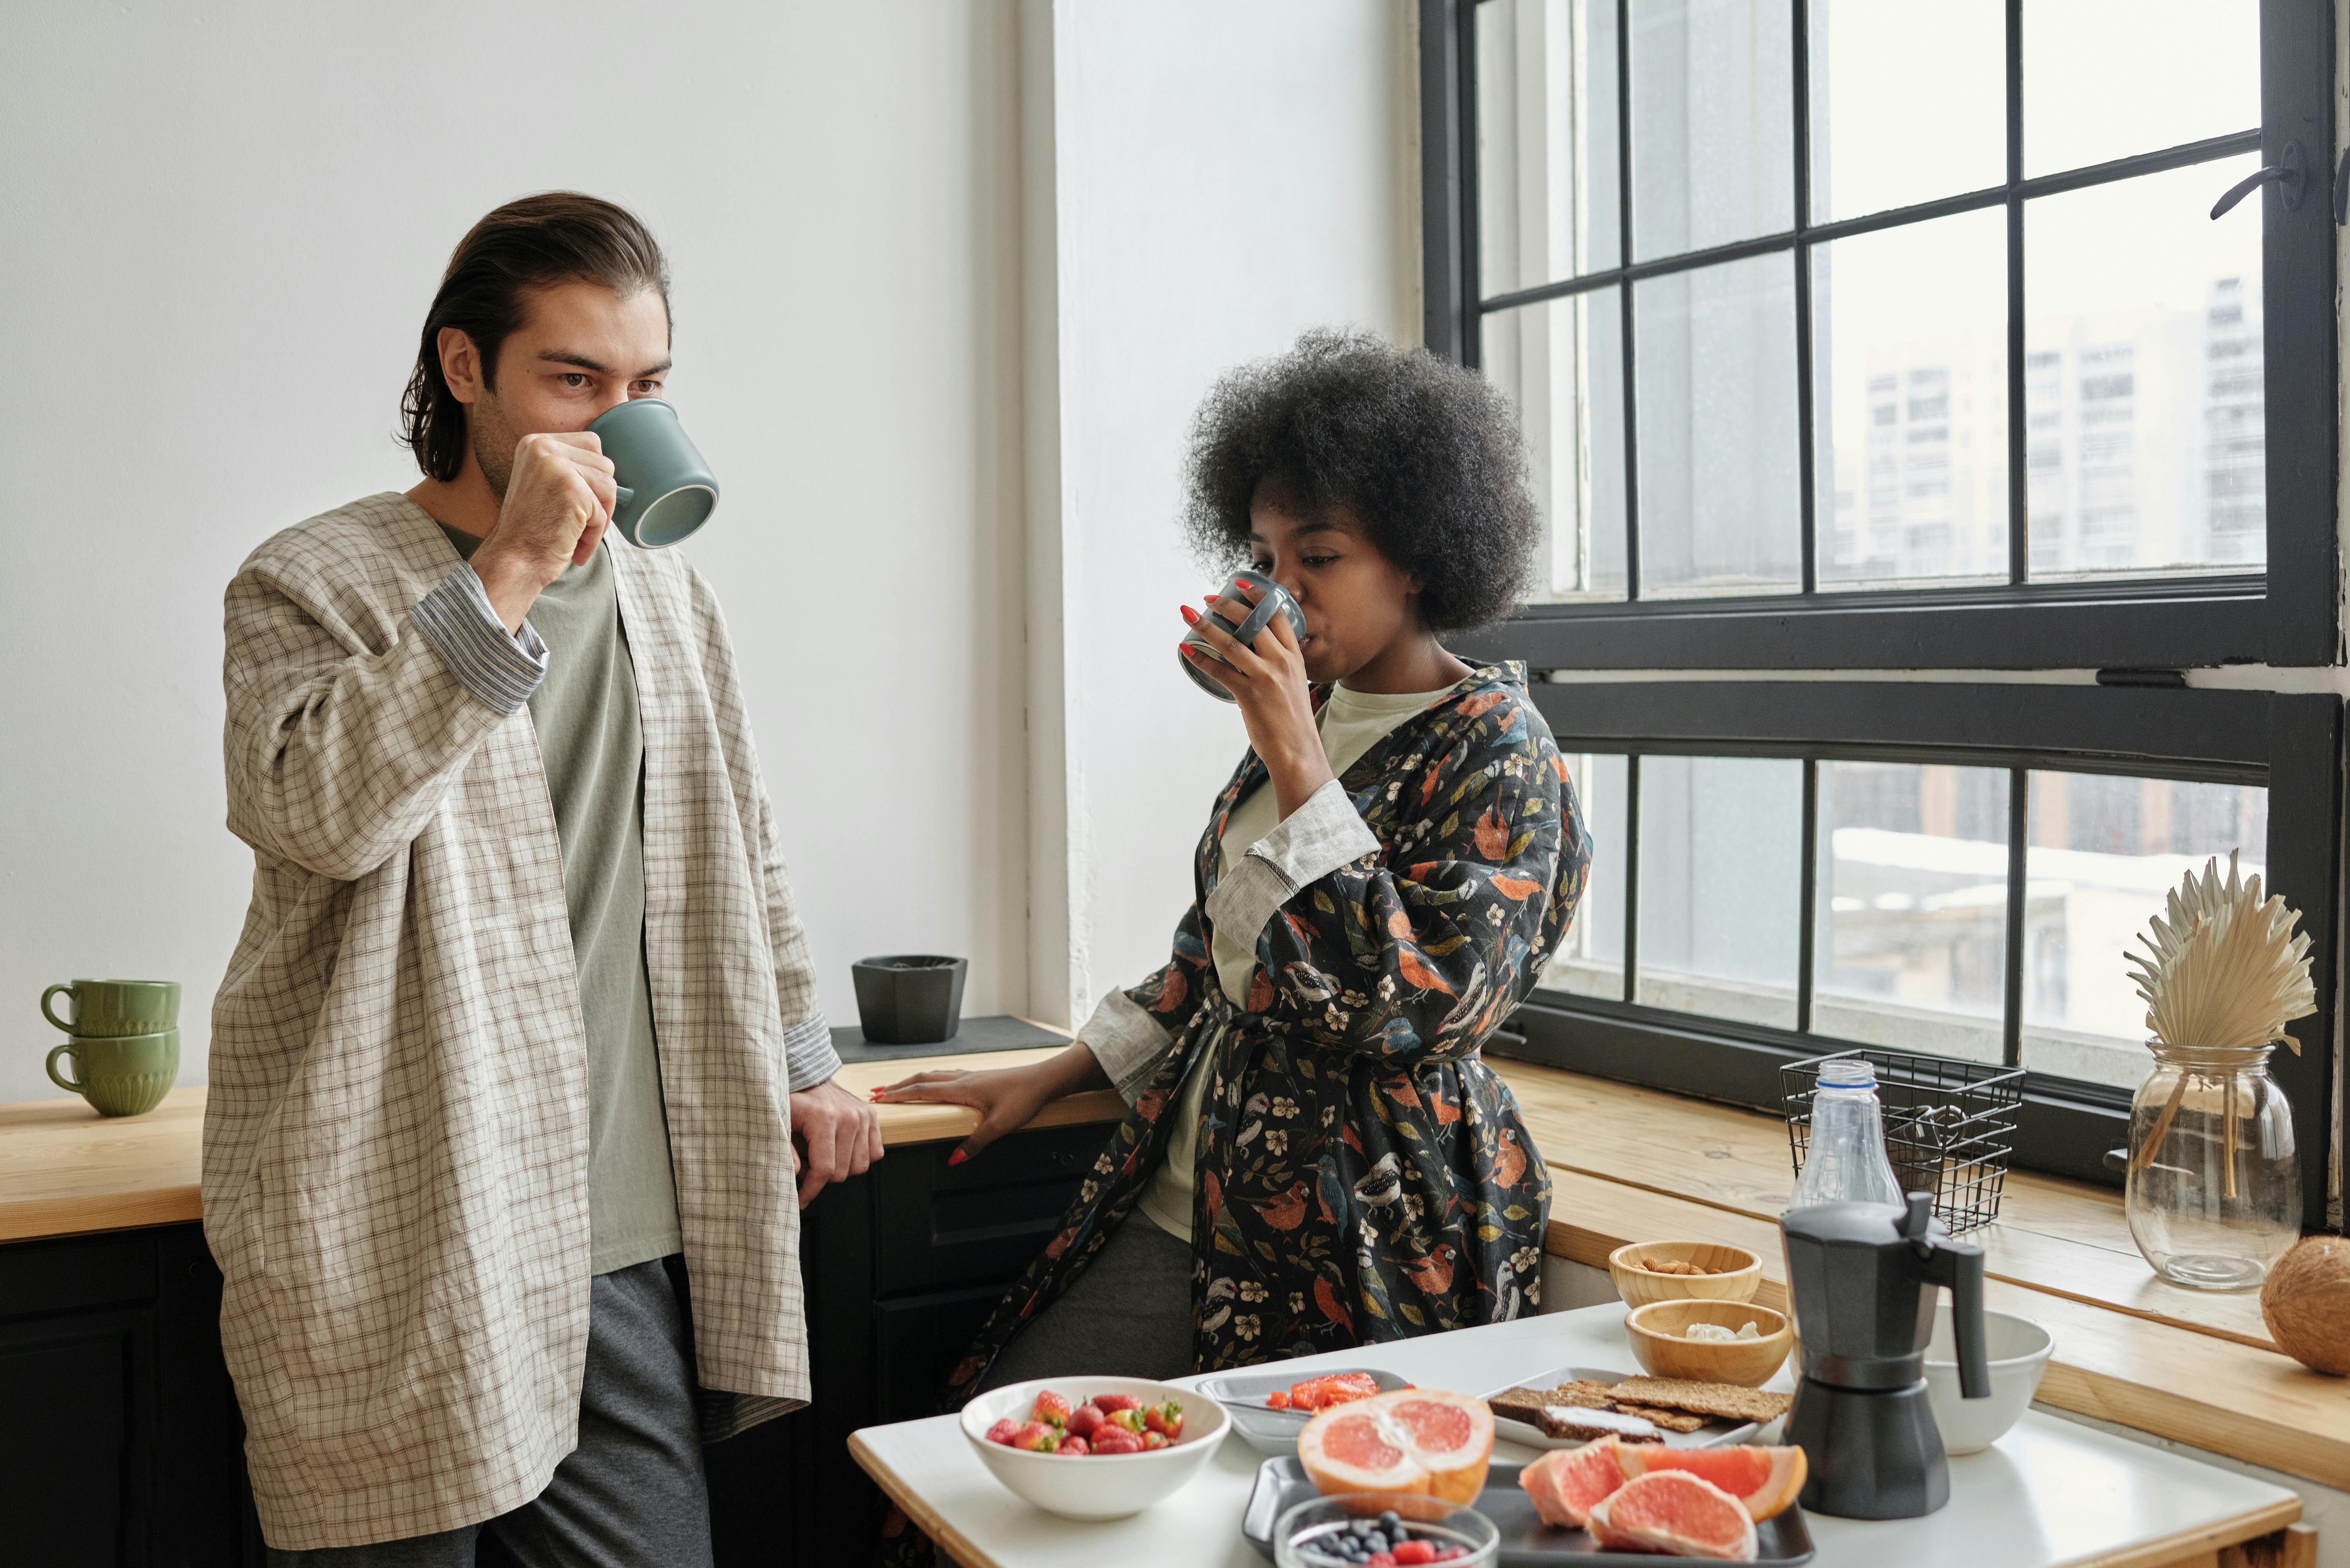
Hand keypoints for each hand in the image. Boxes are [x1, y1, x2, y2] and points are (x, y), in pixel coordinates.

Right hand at [470, 431, 619, 630]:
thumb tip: (610, 469)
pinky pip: (603, 512)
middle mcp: (543, 448)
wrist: (512, 560)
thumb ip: (570, 468)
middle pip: (605, 464)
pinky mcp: (572, 490)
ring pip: (610, 486)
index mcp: (535, 443)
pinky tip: (573, 546)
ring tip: (574, 534)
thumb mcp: (544, 484)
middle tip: (579, 522)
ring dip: (599, 517)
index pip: (592, 444)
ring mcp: (557, 466)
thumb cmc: (531, 531)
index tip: (577, 501)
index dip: (594, 476)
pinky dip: (594, 534)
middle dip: (600, 498)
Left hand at [788, 1076, 884, 1207]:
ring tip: (823, 1157)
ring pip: (860, 1166)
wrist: (809, 1078)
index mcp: (824, 1118)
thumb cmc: (792, 1101)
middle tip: (807, 1168)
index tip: (801, 1199)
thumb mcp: (779, 1122)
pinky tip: (841, 1151)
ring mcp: (863, 1116)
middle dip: (822, 1178)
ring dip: (841, 1169)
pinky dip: (858, 1157)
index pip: (824, 1169)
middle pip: (842, 1172)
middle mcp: (849, 1117)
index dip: (811, 1190)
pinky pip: (875, 1153)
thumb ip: (785, 1149)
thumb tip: (796, 1173)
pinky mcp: (872, 1116)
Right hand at [871, 1060, 1065, 1164]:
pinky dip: (931, 1080)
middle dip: (898, 1087)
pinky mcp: (979, 1077)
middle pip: (922, 1079)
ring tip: (899, 1089)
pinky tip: (935, 1085)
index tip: (878, 1099)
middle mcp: (962, 1078)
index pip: (921, 1090)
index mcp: (961, 1088)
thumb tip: (954, 1159)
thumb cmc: (1023, 1098)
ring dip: (913, 1082)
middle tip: (878, 1093)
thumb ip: (975, 1143)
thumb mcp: (1000, 1125)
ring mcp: (970, 1076)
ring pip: (934, 1076)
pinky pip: (946, 1076)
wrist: (1043, 1080)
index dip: (898, 1095)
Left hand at [1182, 579, 1332, 816]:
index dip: (1258, 595)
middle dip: (1227, 604)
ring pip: (1231, 642)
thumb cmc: (1293, 721)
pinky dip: (1201, 658)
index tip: (1240, 582)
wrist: (1298, 751)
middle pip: (1252, 622)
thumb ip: (1280, 667)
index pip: (1278, 615)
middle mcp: (1281, 662)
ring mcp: (1265, 677)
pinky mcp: (1249, 695)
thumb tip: (1258, 656)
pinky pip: (1220, 671)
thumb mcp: (1294, 685)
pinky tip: (1187, 650)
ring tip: (1188, 613)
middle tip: (1207, 597)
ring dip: (1206, 625)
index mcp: (1294, 657)